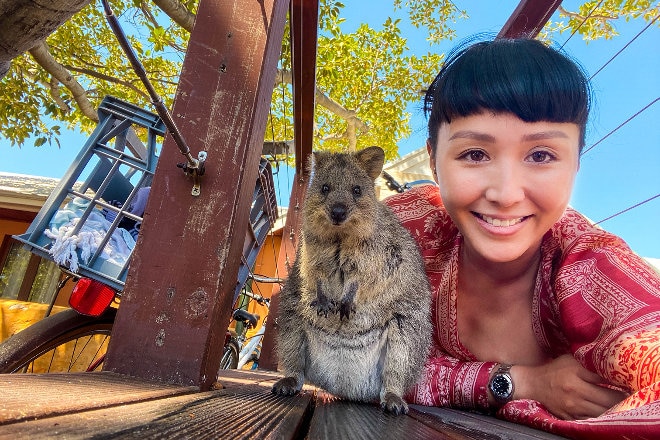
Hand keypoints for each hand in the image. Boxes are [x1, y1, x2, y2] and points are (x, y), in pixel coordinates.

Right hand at [511, 355, 628, 419]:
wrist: (532, 384)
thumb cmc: (553, 369)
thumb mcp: (570, 360)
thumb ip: (588, 362)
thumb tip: (610, 363)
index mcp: (576, 376)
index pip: (605, 381)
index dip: (618, 382)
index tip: (624, 381)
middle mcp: (575, 393)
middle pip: (608, 400)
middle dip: (619, 398)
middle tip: (624, 394)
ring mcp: (572, 408)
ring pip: (602, 412)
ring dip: (611, 408)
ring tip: (614, 402)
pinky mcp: (570, 417)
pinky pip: (590, 419)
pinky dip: (599, 415)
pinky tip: (601, 409)